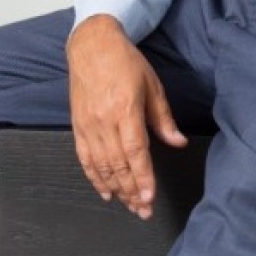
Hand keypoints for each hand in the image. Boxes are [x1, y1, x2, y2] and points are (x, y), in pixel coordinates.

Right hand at [66, 15, 186, 218]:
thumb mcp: (152, 84)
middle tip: (144, 210)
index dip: (142, 177)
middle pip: (118, 165)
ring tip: (130, 205)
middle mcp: (104, 120)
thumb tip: (178, 142)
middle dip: (132, 192)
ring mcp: (88, 125)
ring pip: (102, 166)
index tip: (149, 197)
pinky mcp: (78, 127)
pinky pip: (85, 159)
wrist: (92, 45)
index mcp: (125, 108)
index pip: (135, 151)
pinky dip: (95, 178)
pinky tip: (105, 191)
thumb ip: (163, 118)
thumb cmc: (124, 61)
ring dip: (116, 189)